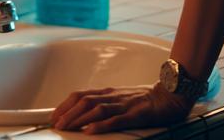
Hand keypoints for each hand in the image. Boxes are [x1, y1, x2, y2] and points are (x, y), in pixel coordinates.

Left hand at [50, 85, 193, 134]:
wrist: (170, 96)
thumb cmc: (144, 99)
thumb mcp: (119, 99)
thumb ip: (104, 104)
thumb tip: (83, 114)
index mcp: (108, 93)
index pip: (81, 95)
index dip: (65, 105)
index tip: (53, 116)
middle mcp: (113, 96)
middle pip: (84, 101)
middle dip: (67, 112)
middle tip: (55, 124)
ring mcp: (124, 105)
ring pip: (96, 109)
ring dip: (79, 118)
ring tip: (66, 127)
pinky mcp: (136, 115)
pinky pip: (116, 120)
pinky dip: (101, 125)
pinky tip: (90, 131)